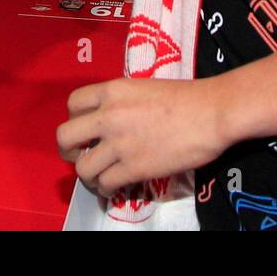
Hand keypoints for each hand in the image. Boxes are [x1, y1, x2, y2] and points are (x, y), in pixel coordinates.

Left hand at [57, 76, 229, 195]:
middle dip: (69, 151)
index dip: (75, 119)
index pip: (72, 104)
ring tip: (99, 176)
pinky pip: (105, 183)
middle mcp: (108, 115)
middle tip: (81, 155)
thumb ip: (121, 101)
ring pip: (82, 168)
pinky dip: (106, 188)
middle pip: (65, 137)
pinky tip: (114, 186)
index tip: (85, 129)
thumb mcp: (143, 87)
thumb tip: (113, 117)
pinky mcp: (134, 167)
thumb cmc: (186, 97)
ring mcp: (119, 143)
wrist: (211, 112)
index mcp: (111, 90)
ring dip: (87, 175)